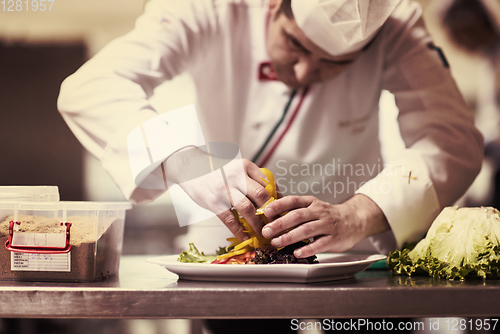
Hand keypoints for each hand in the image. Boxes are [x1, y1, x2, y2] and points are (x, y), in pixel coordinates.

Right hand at [166, 148, 270, 240]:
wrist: (191, 168)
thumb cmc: (218, 171)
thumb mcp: (237, 168)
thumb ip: (254, 179)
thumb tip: (277, 195)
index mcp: (245, 166)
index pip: (267, 183)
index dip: (277, 198)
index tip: (281, 210)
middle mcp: (236, 176)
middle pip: (261, 195)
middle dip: (270, 212)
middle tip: (275, 223)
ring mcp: (224, 189)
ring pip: (247, 208)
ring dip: (257, 223)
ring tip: (263, 233)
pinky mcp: (213, 202)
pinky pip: (230, 219)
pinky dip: (239, 231)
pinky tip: (245, 237)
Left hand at [261, 194, 389, 257]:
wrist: (354, 220)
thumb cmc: (327, 215)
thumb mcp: (312, 206)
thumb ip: (293, 207)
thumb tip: (269, 204)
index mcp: (311, 202)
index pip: (293, 200)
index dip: (279, 205)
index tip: (266, 211)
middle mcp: (319, 212)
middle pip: (297, 216)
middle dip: (280, 223)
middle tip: (266, 231)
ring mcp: (327, 225)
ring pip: (306, 229)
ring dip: (289, 237)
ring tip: (276, 243)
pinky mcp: (334, 239)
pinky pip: (319, 244)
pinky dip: (307, 249)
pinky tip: (297, 253)